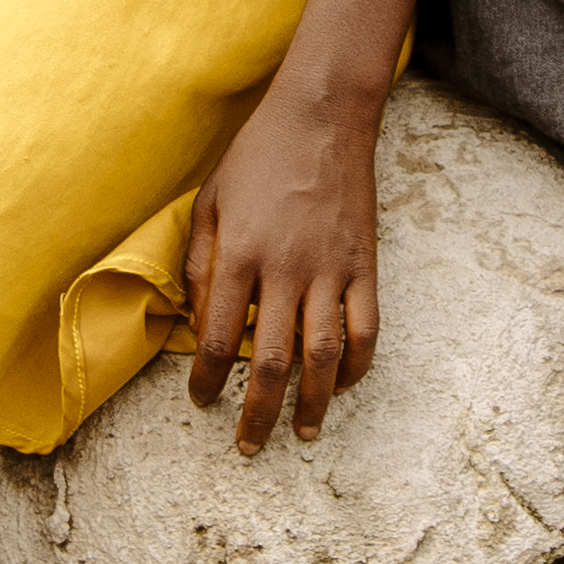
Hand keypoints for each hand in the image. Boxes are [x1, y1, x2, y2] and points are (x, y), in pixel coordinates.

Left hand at [176, 84, 385, 450]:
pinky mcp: (365, 265)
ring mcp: (330, 270)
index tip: (200, 401)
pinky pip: (365, 328)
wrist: (321, 117)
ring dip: (313, 403)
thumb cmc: (257, 156)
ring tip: (305, 433)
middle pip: (269, 362)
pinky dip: (358, 365)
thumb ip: (200, 264)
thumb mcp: (210, 202)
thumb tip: (198, 323)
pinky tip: (344, 385)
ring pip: (323, 356)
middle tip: (248, 446)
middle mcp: (285, 269)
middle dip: (256, 412)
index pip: (217, 338)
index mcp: (239, 254)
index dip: (205, 380)